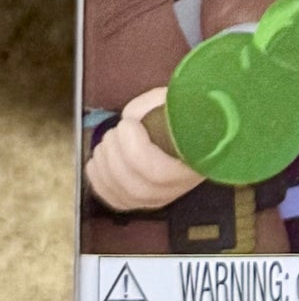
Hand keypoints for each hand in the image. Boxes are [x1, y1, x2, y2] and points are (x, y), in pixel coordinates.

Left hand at [85, 87, 202, 213]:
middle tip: (114, 130)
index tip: (126, 123)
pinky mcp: (144, 200)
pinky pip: (116, 201)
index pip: (159, 172)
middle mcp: (180, 187)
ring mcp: (161, 197)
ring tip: (107, 141)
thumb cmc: (190, 112)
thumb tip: (130, 115)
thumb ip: (157, 103)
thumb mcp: (183, 99)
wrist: (199, 128)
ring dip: (105, 167)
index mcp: (197, 161)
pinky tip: (96, 162)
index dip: (134, 150)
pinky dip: (99, 182)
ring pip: (125, 196)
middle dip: (115, 156)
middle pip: (137, 187)